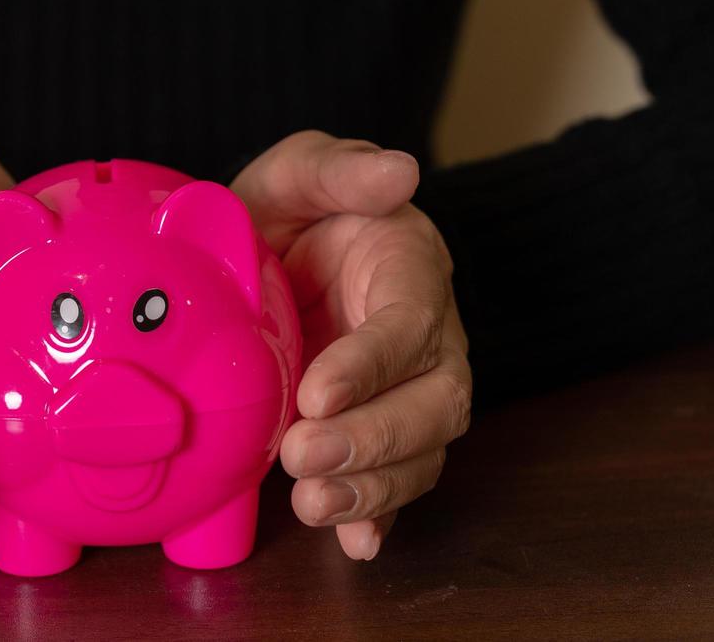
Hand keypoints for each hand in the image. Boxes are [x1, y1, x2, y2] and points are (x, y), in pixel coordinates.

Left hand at [230, 131, 470, 560]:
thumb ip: (339, 170)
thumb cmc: (296, 211)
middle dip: (373, 438)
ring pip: (422, 451)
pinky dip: (381, 516)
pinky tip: (357, 543)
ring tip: (313, 504)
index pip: (409, 321)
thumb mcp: (300, 173)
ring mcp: (410, 391)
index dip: (371, 363)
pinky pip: (400, 481)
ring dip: (373, 487)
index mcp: (409, 268)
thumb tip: (401, 170)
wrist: (280, 254)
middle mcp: (427, 338)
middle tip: (303, 456)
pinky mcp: (385, 431)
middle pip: (433, 401)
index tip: (318, 391)